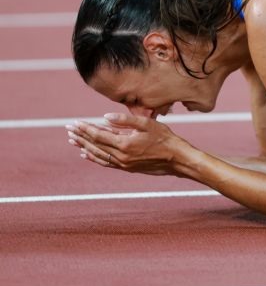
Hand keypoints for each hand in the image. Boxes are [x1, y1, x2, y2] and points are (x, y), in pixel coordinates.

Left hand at [66, 113, 188, 177]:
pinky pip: (105, 163)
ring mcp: (123, 164)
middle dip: (80, 136)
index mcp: (125, 144)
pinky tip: (85, 154)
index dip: (85, 128)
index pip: (98, 135)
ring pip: (98, 154)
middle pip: (95, 145)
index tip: (74, 122)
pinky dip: (93, 158)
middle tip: (68, 129)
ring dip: (84, 146)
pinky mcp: (127, 168)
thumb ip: (125, 120)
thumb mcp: (147, 124)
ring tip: (72, 140)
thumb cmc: (165, 138)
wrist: (177, 159)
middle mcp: (121, 156)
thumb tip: (105, 117)